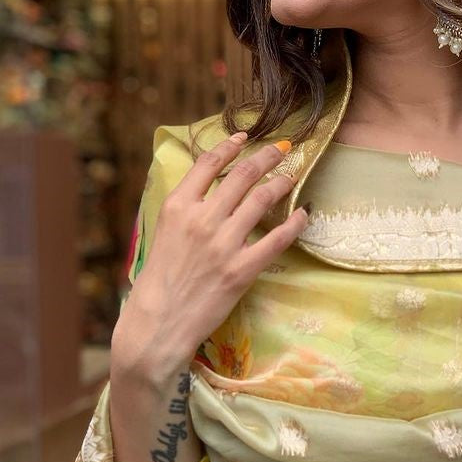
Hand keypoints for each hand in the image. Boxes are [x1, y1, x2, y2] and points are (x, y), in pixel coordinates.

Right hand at [113, 133, 307, 378]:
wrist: (158, 323)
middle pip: (242, 175)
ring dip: (281, 182)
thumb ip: (185, 210)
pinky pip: (277, 239)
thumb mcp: (162, 233)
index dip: (230, 146)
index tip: (245, 138)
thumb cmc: (159, 281)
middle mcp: (201, 219)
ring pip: (262, 200)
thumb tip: (209, 189)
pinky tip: (303, 215)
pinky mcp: (241, 269)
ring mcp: (224, 244)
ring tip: (292, 176)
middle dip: (266, 156)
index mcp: (177, 207)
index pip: (208, 163)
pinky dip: (294, 223)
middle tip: (283, 148)